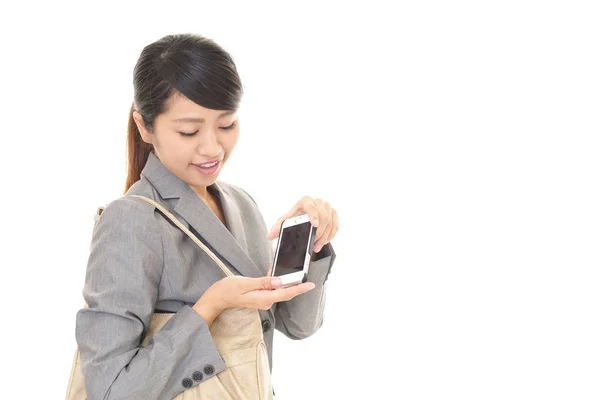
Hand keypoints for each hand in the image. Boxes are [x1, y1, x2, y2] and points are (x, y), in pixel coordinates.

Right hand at [193, 275, 314, 323]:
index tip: (310, 285)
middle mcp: (265, 301)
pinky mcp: (260, 297)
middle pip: (285, 293)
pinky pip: (273, 290)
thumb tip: (279, 282)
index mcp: (263, 298)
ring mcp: (263, 300)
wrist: (217, 298)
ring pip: (280, 291)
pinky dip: (278, 283)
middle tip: (308, 278)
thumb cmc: (228, 289)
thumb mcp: (245, 283)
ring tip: (298, 275)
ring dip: (288, 284)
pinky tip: (279, 275)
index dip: (299, 289)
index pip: (285, 293)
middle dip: (297, 286)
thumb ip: (263, 283)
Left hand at [266, 196, 338, 252]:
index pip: (311, 207)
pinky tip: (325, 241)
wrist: (302, 216)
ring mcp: (326, 207)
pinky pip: (335, 225)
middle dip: (319, 233)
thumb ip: (277, 228)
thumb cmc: (294, 217)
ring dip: (325, 236)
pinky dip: (331, 235)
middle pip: (323, 217)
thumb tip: (270, 235)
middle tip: (313, 243)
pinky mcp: (332, 213)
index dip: (314, 215)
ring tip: (317, 245)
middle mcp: (317, 202)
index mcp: (305, 201)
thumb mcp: (285, 222)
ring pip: (330, 222)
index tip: (314, 225)